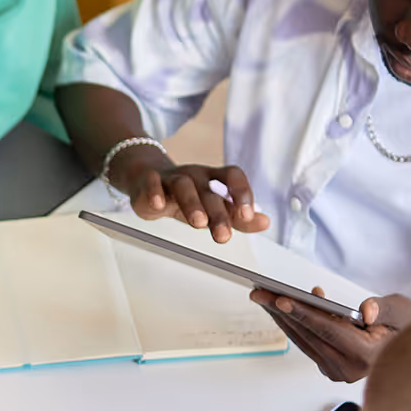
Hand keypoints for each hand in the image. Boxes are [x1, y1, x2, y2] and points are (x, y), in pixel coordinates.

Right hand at [112, 148, 271, 243]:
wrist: (146, 179)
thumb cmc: (184, 197)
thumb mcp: (212, 206)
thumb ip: (237, 216)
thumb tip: (265, 222)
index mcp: (212, 178)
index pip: (232, 176)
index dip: (242, 192)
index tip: (247, 215)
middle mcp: (194, 175)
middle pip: (208, 189)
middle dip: (218, 212)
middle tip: (223, 235)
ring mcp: (170, 177)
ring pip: (183, 185)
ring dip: (192, 203)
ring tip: (199, 223)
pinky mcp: (149, 182)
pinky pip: (152, 183)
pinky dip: (155, 192)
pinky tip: (159, 205)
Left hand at [251, 289, 410, 382]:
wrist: (410, 350)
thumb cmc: (409, 328)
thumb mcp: (403, 311)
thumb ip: (384, 308)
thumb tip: (365, 311)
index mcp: (366, 356)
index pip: (328, 331)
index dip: (303, 313)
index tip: (280, 300)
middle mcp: (348, 369)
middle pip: (308, 335)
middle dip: (281, 312)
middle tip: (258, 292)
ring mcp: (337, 371)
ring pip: (303, 340)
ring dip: (282, 317)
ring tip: (263, 296)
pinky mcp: (330, 367)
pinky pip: (307, 342)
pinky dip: (296, 323)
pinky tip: (284, 304)